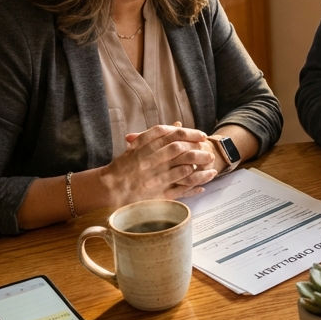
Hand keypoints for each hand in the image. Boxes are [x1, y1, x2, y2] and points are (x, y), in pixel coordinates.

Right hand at [101, 123, 216, 201]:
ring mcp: (153, 178)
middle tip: (209, 151)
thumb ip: (156, 135)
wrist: (108, 189)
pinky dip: (192, 188)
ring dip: (199, 168)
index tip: (201, 136)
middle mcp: (149, 161)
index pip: (172, 135)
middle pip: (179, 151)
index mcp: (144, 147)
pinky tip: (203, 185)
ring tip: (211, 167)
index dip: (190, 134)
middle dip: (198, 150)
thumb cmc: (124, 167)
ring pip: (182, 171)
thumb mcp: (137, 146)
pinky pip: (178, 190)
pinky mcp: (156, 194)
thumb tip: (177, 125)